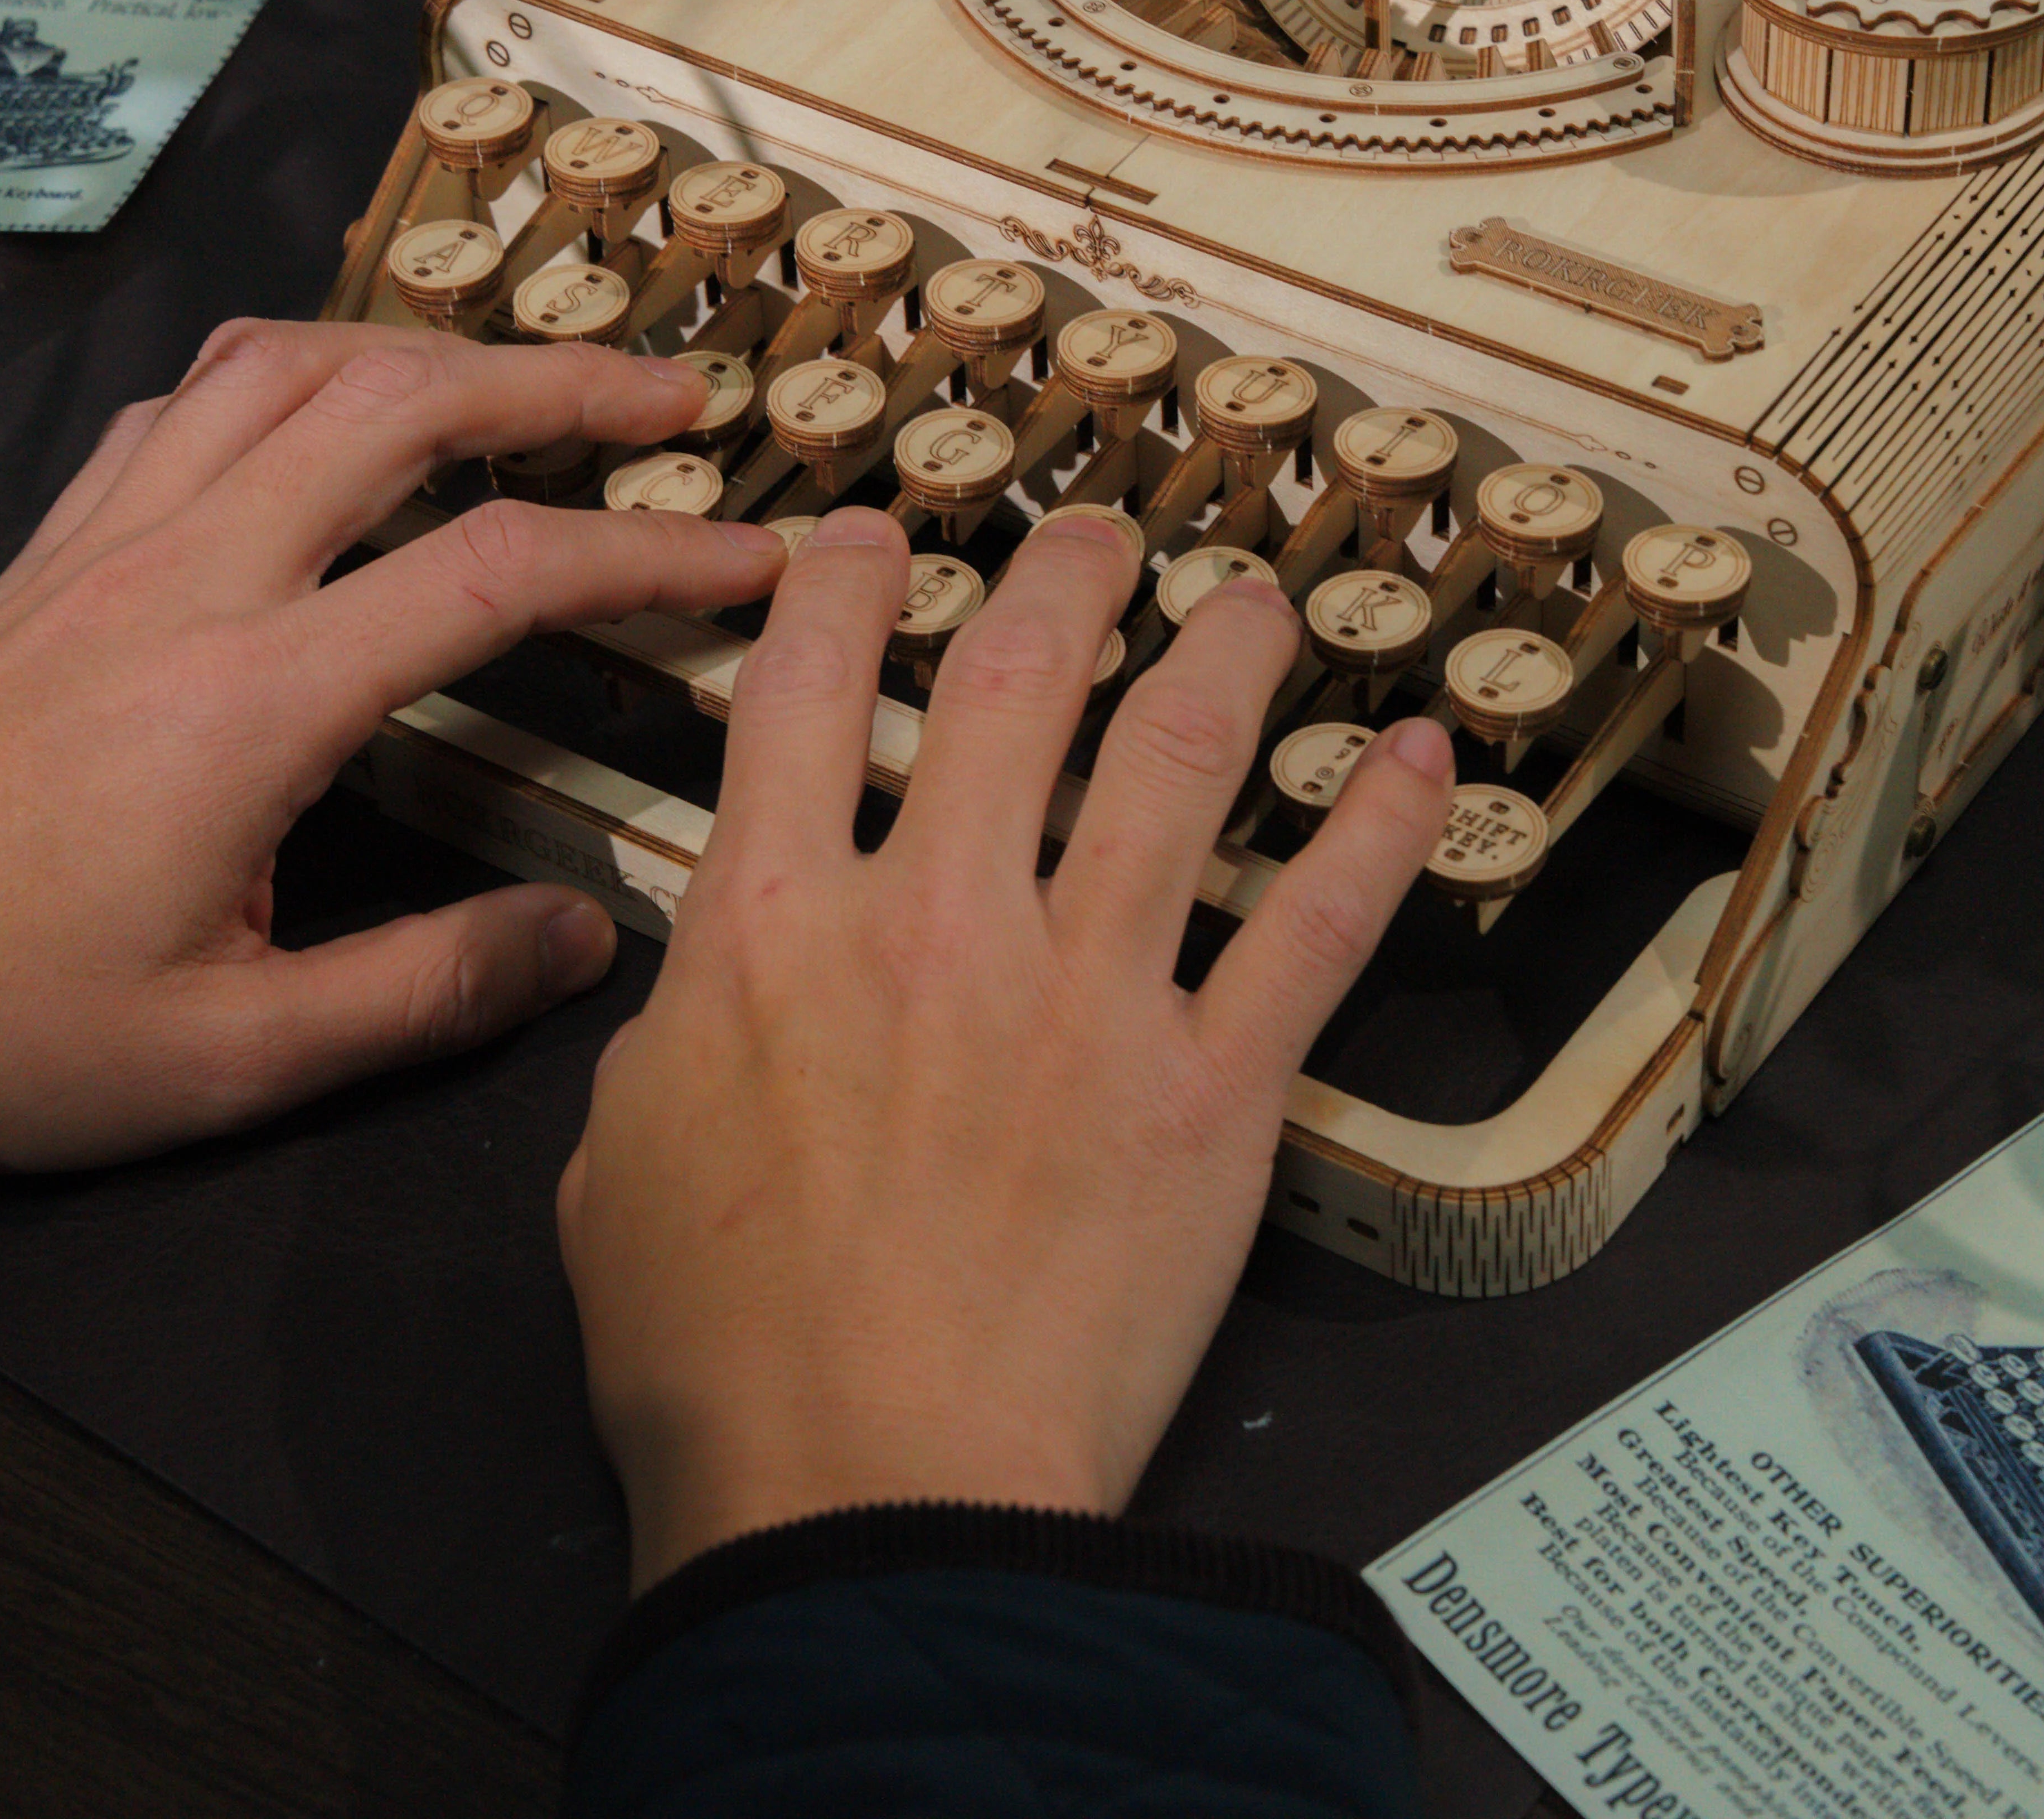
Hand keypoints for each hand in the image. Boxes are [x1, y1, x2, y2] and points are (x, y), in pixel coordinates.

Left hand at [0, 318, 782, 1168]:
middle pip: (402, 405)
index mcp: (252, 701)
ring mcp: (108, 545)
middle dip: (563, 381)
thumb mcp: (218, 1063)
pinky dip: (292, 367)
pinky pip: (185, 397)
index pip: (500, 574)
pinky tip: (331, 409)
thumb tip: (588, 943)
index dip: (649, 552)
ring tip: (521, 376)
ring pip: (289, 364)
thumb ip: (420, 994)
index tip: (749, 555)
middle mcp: (189, 581)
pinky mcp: (50, 549)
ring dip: (429, 348)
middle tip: (673, 398)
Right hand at [557, 502, 1455, 1590]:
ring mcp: (1086, 995)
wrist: (867, 1505)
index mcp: (776, 927)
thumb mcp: (621, 1162)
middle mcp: (938, 922)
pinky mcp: (1209, 1090)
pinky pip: (1314, 930)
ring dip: (1225, 651)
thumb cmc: (724, 1361)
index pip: (808, 692)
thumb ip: (677, 1026)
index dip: (841, 588)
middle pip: (1011, 682)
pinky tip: (1421, 763)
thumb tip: (717, 965)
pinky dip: (1379, 837)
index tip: (872, 538)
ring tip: (1254, 594)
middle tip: (1092, 538)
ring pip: (1176, 761)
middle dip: (1057, 579)